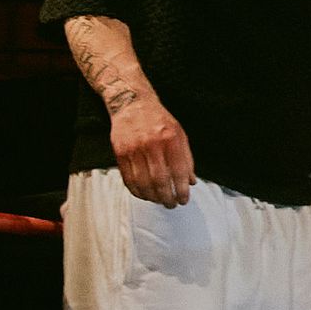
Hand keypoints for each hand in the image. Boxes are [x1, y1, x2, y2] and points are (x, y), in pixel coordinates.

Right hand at [108, 92, 194, 206]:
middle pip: (159, 180)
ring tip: (159, 201)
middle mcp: (152, 144)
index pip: (178, 171)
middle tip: (172, 204)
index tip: (184, 199)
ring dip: (152, 196)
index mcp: (170, 139)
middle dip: (167, 197)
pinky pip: (128, 178)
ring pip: (142, 182)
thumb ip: (187, 159)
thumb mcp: (180, 135)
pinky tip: (144, 195)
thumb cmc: (160, 121)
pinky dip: (136, 190)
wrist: (132, 105)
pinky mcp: (120, 152)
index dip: (181, 189)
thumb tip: (190, 182)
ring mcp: (134, 149)